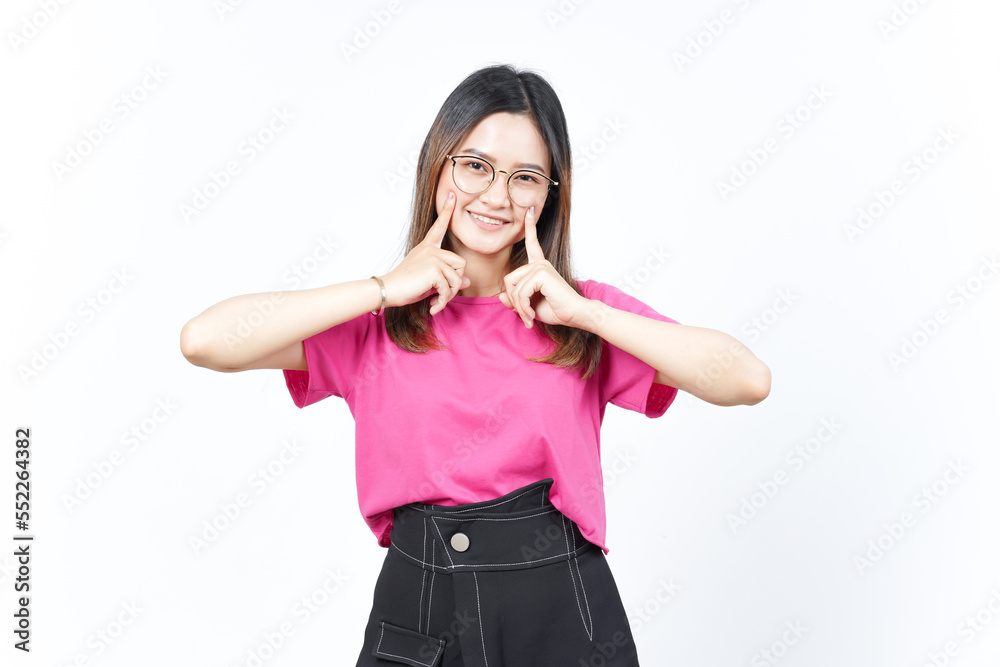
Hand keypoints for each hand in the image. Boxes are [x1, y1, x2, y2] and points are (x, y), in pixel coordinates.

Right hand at [382, 192, 469, 314]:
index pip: (440, 227)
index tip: (452, 194)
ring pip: (458, 278)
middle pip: (461, 264)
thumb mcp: (430, 281)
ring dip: (450, 294)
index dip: (447, 210)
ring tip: (437, 301)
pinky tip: (433, 305)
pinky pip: (449, 287)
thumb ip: (448, 278)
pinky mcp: (434, 268)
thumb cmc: (406, 286)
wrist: (389, 290)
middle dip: (456, 283)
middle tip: (443, 295)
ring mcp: (433, 257)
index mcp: (428, 248)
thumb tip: (467, 281)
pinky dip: (443, 300)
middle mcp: (431, 249)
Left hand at [498, 205, 589, 328]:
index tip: (530, 209)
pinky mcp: (541, 273)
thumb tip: (501, 296)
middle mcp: (539, 263)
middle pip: (509, 280)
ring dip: (519, 307)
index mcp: (539, 266)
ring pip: (513, 288)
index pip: (532, 243)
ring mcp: (540, 266)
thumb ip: (514, 300)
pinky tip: (531, 314)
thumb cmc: (555, 310)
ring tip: (529, 317)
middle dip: (514, 301)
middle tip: (525, 315)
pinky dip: (523, 307)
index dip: (530, 227)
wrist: (574, 315)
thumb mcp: (529, 306)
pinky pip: (520, 292)